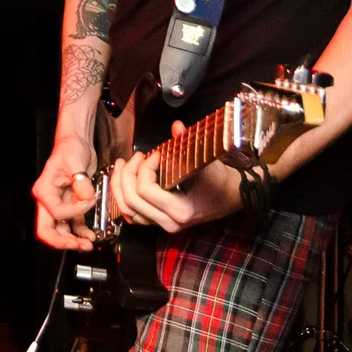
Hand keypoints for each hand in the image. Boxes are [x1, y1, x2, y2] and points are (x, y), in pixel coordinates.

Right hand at [32, 134, 98, 250]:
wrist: (76, 144)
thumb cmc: (70, 148)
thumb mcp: (75, 160)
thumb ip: (80, 180)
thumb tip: (85, 196)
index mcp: (44, 190)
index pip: (56, 212)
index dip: (74, 211)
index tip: (89, 200)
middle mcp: (48, 200)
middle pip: (47, 230)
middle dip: (63, 241)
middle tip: (79, 245)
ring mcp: (58, 205)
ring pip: (60, 231)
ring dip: (73, 241)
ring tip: (88, 245)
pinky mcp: (70, 206)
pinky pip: (72, 225)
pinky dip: (80, 233)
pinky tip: (91, 235)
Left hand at [110, 120, 241, 233]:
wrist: (232, 197)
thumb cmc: (220, 180)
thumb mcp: (205, 162)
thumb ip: (187, 144)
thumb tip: (176, 126)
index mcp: (180, 210)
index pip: (146, 191)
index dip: (144, 168)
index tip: (155, 154)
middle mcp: (169, 222)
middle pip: (131, 200)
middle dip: (127, 174)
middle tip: (136, 156)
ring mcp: (162, 225)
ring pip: (127, 209)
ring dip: (119, 184)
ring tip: (122, 164)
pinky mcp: (158, 222)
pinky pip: (132, 213)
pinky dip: (123, 196)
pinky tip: (123, 179)